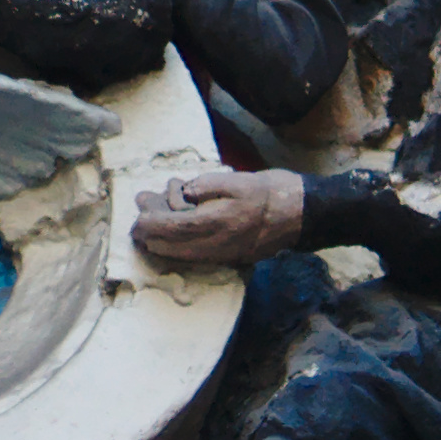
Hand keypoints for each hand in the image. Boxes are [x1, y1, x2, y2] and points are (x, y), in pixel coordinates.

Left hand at [131, 167, 306, 268]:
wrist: (302, 215)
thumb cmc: (271, 192)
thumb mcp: (236, 179)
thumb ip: (203, 186)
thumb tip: (179, 194)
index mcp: (217, 223)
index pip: (171, 228)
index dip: (149, 222)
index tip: (138, 211)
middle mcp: (217, 246)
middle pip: (170, 247)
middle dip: (150, 231)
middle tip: (142, 208)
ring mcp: (223, 256)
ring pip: (180, 256)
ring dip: (162, 238)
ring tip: (155, 215)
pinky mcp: (229, 259)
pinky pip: (194, 257)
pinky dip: (178, 244)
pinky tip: (176, 227)